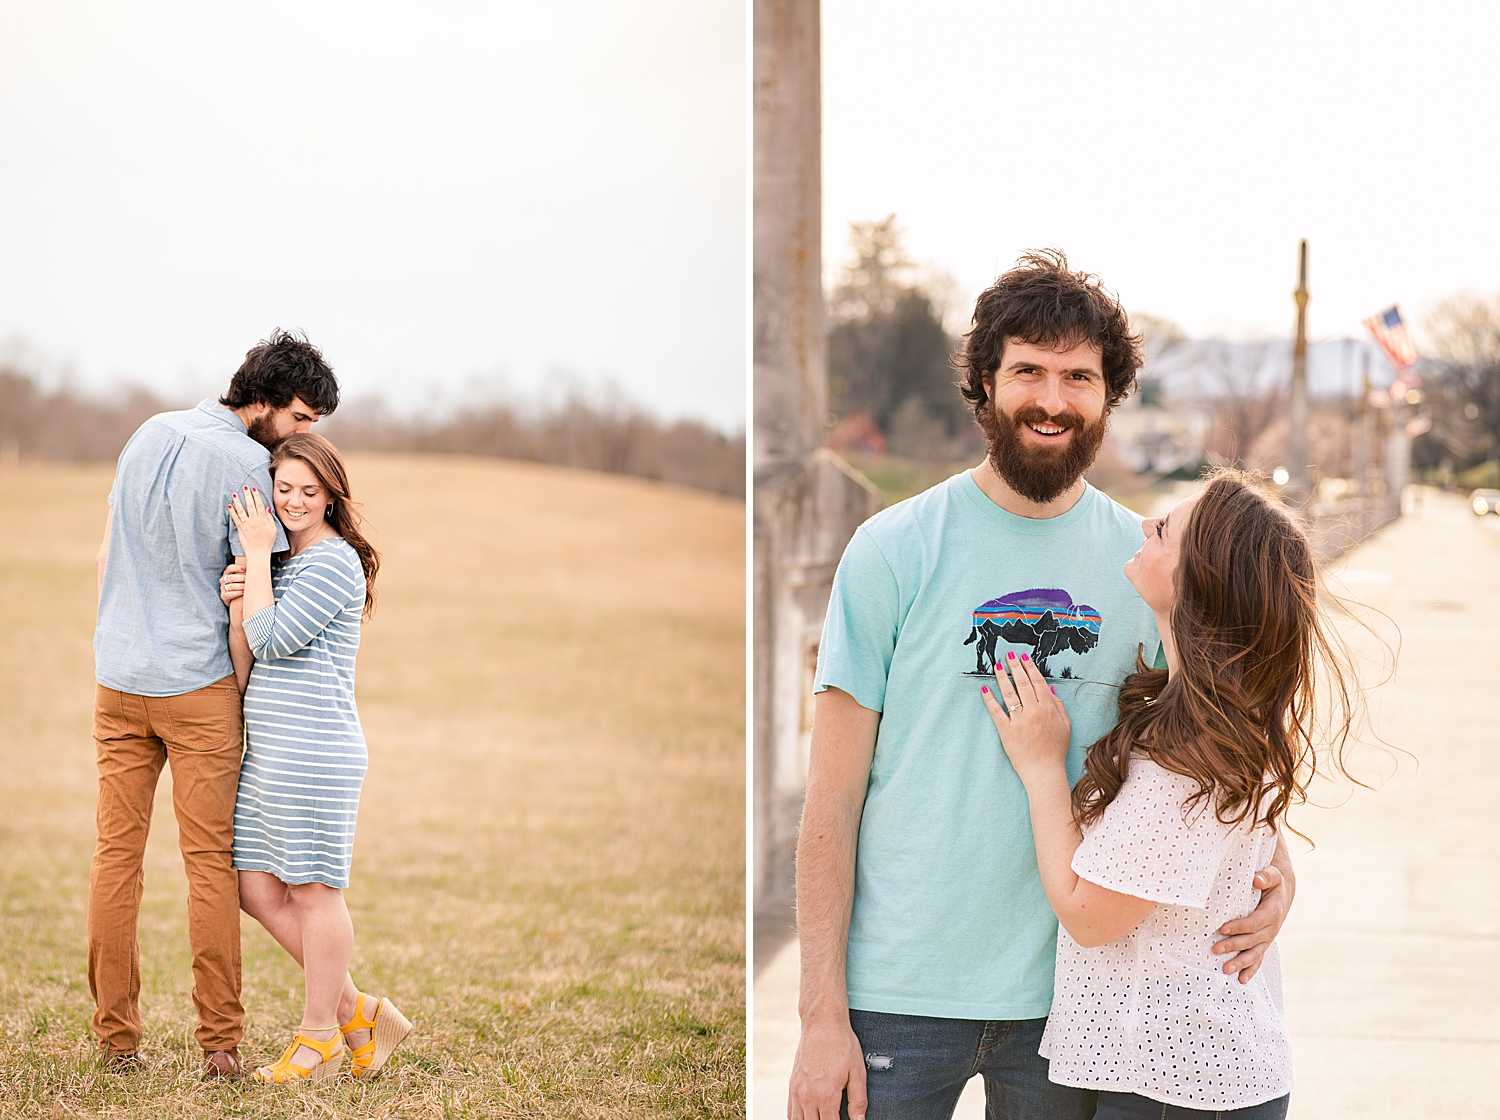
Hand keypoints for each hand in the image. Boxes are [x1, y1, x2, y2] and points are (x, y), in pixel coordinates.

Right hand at [219, 563, 245, 604]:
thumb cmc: (240, 584)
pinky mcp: (224, 596)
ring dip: (240, 586)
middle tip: (249, 579)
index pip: (229, 568)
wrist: (233, 598)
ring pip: (231, 586)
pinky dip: (237, 593)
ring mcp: (223, 588)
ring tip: (248, 586)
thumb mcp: (240, 577)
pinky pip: (230, 594)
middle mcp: (223, 580)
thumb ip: (244, 573)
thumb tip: (255, 569)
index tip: (244, 569)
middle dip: (241, 578)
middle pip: (230, 577)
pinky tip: (243, 592)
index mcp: (227, 573)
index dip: (237, 568)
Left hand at [229, 486, 278, 554]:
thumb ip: (270, 519)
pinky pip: (235, 519)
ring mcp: (247, 525)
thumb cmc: (267, 542)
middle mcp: (254, 521)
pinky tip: (229, 505)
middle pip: (250, 505)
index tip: (254, 489)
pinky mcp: (240, 529)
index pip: (260, 505)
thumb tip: (267, 508)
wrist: (258, 553)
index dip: (257, 496)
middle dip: (247, 495)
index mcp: (263, 520)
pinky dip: (232, 512)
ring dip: (237, 501)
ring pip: (241, 510)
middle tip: (244, 487)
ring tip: (235, 494)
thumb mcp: (273, 530)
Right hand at [788, 1017, 865, 1119]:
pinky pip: (790, 1112)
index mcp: (826, 1095)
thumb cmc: (842, 1044)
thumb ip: (858, 1101)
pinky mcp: (792, 1085)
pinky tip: (808, 1118)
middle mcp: (808, 1096)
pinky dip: (797, 1119)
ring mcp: (797, 1091)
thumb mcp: (857, 1071)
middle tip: (834, 1117)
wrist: (822, 1022)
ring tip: (822, 1117)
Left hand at [981, 652, 1071, 784]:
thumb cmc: (1055, 750)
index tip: (1024, 657)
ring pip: (1009, 694)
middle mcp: (1033, 712)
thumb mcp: (1065, 726)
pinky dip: (990, 699)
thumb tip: (1049, 689)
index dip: (1030, 668)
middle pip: (1023, 684)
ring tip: (997, 666)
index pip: (1038, 682)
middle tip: (1009, 655)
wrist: (1044, 771)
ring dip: (1002, 678)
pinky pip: (996, 712)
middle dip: (1015, 667)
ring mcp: (1019, 721)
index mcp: (1048, 709)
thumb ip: (1058, 706)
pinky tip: (985, 689)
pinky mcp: (1006, 731)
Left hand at [1212, 865, 1286, 982]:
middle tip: (1215, 949)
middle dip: (1234, 946)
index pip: (1254, 922)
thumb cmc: (1273, 882)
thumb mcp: (1273, 875)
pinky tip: (1241, 980)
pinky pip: (1258, 959)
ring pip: (1255, 954)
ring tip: (1225, 970)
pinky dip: (1250, 970)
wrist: (1283, 893)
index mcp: (1272, 912)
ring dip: (1240, 963)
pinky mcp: (1264, 943)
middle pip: (1252, 941)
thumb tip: (1257, 879)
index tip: (1222, 929)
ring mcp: (1268, 938)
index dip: (1239, 926)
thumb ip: (1267, 876)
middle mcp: (1272, 929)